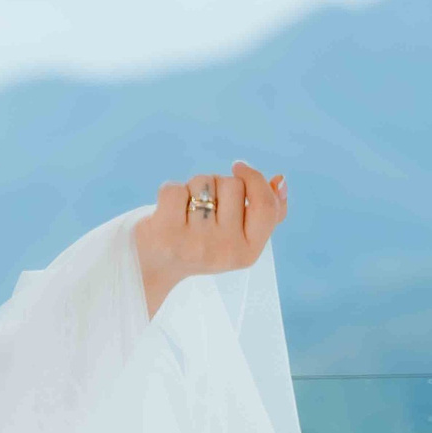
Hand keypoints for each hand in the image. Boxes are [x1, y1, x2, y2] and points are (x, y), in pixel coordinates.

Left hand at [135, 161, 285, 314]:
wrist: (151, 267)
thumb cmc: (198, 242)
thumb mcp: (235, 234)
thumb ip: (263, 212)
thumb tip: (280, 180)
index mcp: (247, 253)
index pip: (265, 206)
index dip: (255, 179)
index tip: (238, 165)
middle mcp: (224, 251)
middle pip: (233, 185)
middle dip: (216, 184)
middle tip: (201, 206)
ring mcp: (195, 243)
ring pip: (203, 182)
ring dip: (193, 187)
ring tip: (184, 210)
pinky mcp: (165, 234)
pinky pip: (174, 188)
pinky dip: (169, 191)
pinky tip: (166, 212)